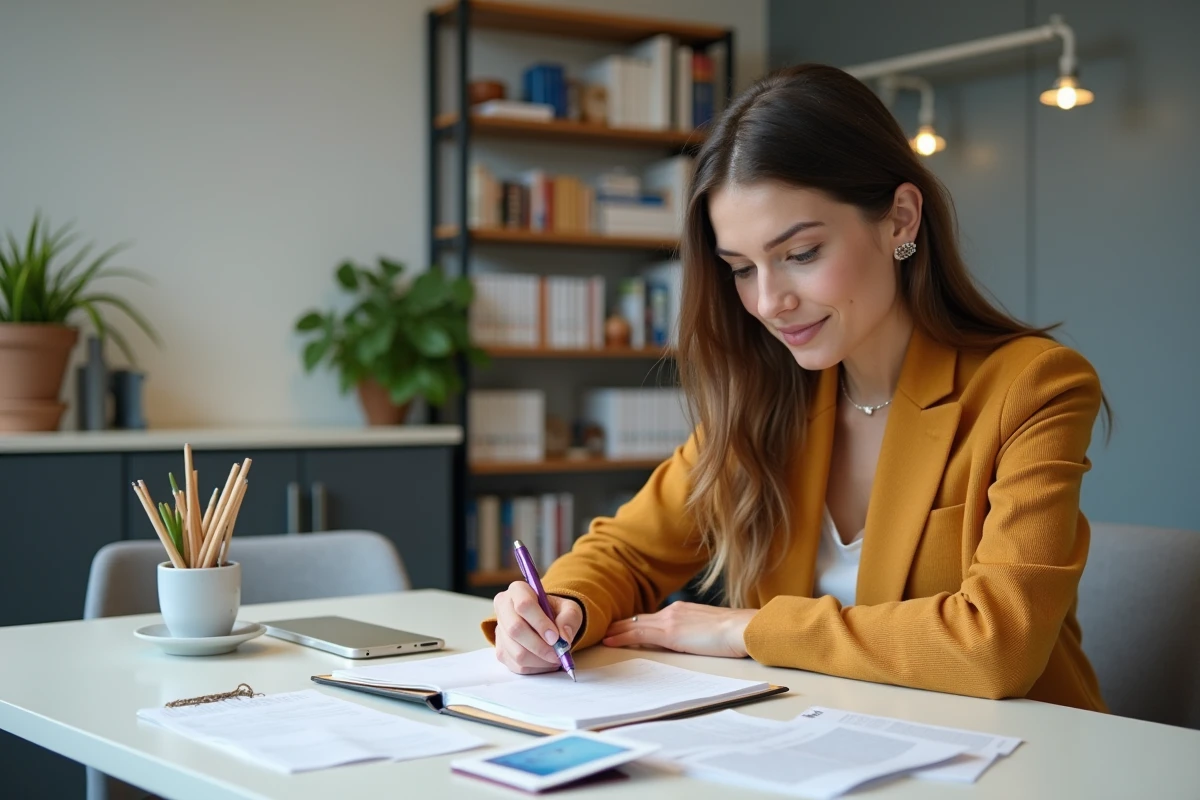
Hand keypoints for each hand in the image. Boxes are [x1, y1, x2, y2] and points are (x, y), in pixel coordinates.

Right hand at [493, 582, 583, 674]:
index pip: (523, 605)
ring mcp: (499, 630)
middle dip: (540, 646)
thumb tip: (563, 638)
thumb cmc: (556, 612)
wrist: (547, 622)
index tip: (555, 637)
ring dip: (540, 660)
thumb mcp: (569, 608)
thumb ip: (569, 618)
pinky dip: (535, 668)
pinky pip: (516, 665)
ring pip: (516, 652)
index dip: (540, 623)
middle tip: (558, 654)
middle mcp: (503, 607)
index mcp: (518, 590)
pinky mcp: (501, 650)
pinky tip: (546, 662)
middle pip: (515, 630)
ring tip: (555, 658)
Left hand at [602, 602, 756, 657]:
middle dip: (622, 626)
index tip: (624, 628)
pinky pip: (639, 634)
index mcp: (684, 611)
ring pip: (635, 625)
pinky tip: (610, 641)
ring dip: (617, 631)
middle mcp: (674, 611)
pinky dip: (622, 637)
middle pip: (641, 619)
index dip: (637, 624)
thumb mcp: (712, 630)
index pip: (654, 619)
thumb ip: (696, 632)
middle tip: (605, 631)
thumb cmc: (735, 632)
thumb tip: (690, 641)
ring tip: (601, 636)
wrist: (743, 628)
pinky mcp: (669, 632)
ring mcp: (670, 620)